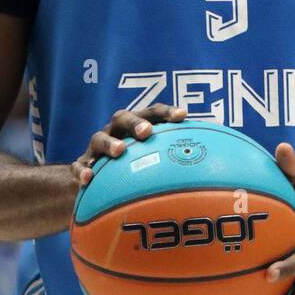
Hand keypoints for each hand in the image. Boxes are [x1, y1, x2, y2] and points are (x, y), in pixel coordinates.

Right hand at [72, 104, 187, 186]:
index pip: (153, 113)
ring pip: (99, 138)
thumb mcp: (152, 165)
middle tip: (147, 132)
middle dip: (136, 123)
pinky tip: (87, 180)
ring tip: (119, 151)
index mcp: (136, 127)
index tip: (183, 116)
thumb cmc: (132, 170)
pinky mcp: (81, 165)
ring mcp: (96, 148)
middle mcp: (116, 132)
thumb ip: (177, 165)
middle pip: (124, 118)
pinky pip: (78, 167)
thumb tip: (216, 177)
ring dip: (110, 142)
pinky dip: (81, 171)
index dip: (167, 112)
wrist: (93, 182)